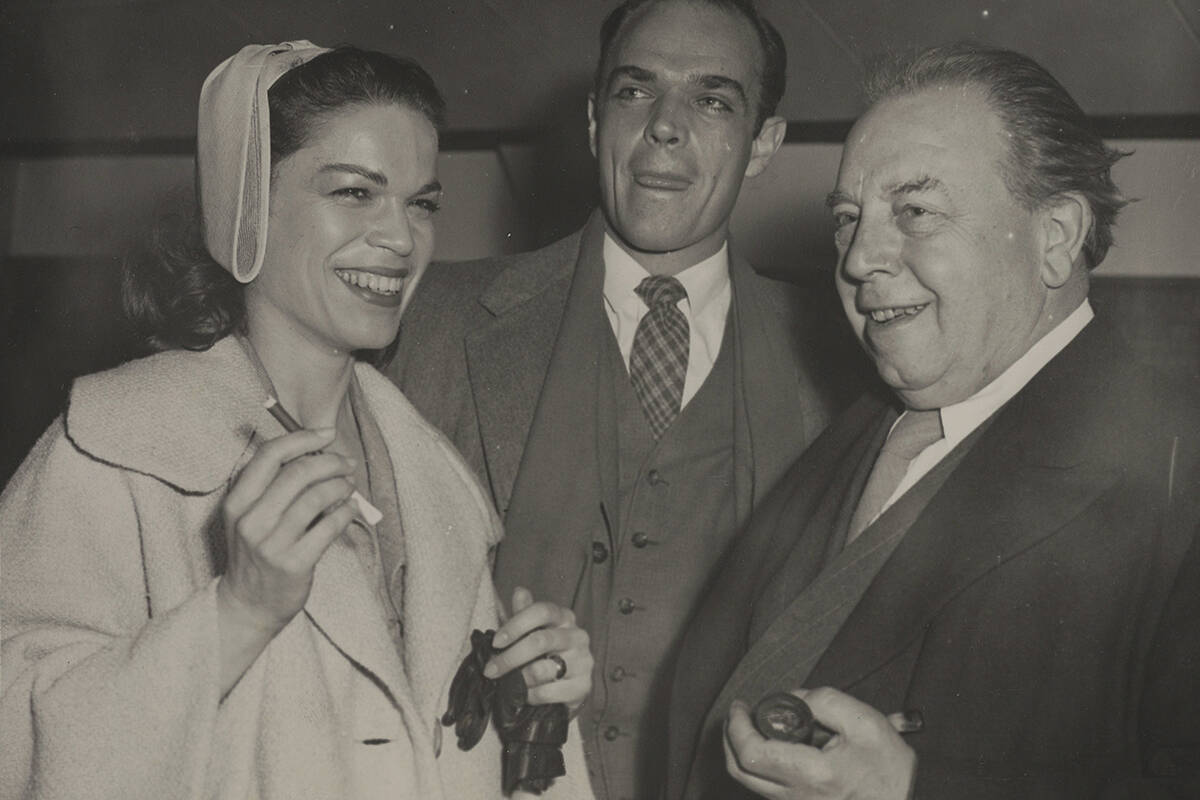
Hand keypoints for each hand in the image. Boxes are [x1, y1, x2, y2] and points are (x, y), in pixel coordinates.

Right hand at [218, 427, 356, 636]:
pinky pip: (329, 527)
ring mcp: (271, 544)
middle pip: (298, 472)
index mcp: (237, 502)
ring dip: (341, 485)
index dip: (303, 438)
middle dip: (331, 462)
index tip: (328, 434)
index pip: (270, 455)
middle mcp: (250, 520)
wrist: (248, 605)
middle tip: (347, 463)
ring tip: (349, 486)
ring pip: (316, 497)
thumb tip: (317, 452)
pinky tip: (351, 509)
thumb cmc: (257, 553)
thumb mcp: (251, 516)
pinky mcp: (294, 564)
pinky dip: (346, 512)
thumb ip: (273, 486)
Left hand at [483, 587, 592, 713]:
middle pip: (540, 641)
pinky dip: (530, 695)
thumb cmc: (545, 654)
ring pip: (543, 669)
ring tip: (509, 684)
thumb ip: (524, 613)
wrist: (567, 687)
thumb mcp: (533, 631)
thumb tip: (519, 591)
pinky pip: (549, 692)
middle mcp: (578, 636)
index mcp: (564, 617)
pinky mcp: (583, 686)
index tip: (495, 642)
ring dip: (519, 679)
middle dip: (510, 657)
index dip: (516, 625)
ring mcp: (583, 661)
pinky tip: (524, 695)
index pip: (542, 611)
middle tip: (490, 670)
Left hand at [724, 688, 915, 799]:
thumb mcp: (865, 722)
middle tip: (739, 713)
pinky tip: (774, 745)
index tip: (740, 705)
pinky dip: (760, 765)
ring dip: (743, 751)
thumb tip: (794, 698)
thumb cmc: (891, 768)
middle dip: (731, 738)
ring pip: (751, 783)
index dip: (737, 726)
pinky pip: (768, 789)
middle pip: (741, 771)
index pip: (752, 754)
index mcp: (811, 774)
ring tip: (754, 725)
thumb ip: (824, 701)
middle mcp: (797, 797)